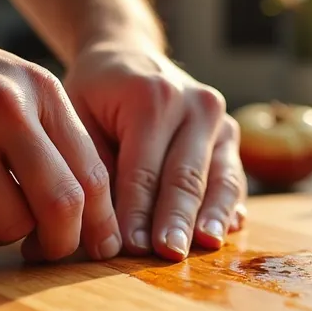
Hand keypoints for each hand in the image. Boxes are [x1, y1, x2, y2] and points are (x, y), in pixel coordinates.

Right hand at [0, 7, 121, 260]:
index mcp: (38, 88)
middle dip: (62, 242)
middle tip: (49, 252)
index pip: (93, 171)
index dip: (100, 221)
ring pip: (12, 225)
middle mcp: (6, 108)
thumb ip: (45, 132)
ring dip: (2, 233)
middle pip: (63, 204)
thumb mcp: (3, 81)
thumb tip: (87, 212)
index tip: (98, 247)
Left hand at [64, 40, 247, 260]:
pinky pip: (232, 176)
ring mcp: (220, 119)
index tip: (128, 249)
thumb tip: (90, 231)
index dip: (136, 214)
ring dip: (212, 217)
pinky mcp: (230, 135)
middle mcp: (195, 104)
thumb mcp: (78, 118)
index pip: (142, 170)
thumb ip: (90, 169)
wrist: (128, 55)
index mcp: (152, 97)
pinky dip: (229, 206)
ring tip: (205, 246)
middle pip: (185, 176)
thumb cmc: (96, 93)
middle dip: (177, 220)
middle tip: (170, 255)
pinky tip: (227, 231)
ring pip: (219, 178)